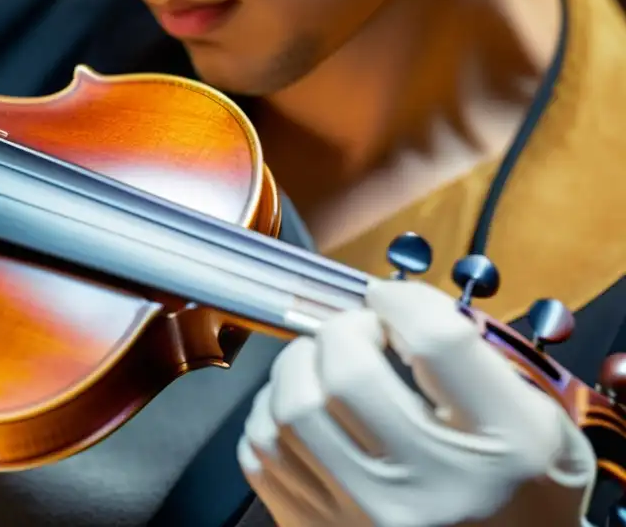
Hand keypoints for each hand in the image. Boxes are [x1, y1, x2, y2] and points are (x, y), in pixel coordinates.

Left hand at [238, 279, 596, 526]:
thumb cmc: (520, 495)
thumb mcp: (542, 426)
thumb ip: (480, 362)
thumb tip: (395, 305)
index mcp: (504, 449)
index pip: (437, 342)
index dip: (403, 300)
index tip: (391, 300)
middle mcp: (432, 489)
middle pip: (348, 373)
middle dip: (342, 330)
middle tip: (356, 334)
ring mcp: (366, 516)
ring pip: (292, 408)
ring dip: (298, 367)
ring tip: (322, 367)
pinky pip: (262, 451)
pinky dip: (271, 414)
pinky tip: (304, 412)